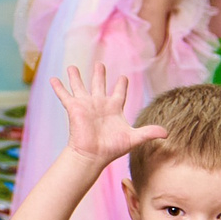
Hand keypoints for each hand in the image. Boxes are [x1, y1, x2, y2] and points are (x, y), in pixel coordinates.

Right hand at [51, 64, 165, 169]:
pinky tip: (52, 78)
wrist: (93, 155)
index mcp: (114, 108)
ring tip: (72, 66)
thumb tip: (167, 133)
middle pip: (99, 85)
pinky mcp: (74, 108)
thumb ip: (149, 132)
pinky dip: (58, 87)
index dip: (121, 85)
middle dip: (99, 75)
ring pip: (80, 86)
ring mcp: (86, 105)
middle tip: (99, 64)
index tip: (123, 77)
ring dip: (75, 77)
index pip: (119, 93)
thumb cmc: (112, 148)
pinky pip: (65, 95)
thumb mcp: (134, 138)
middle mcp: (99, 104)